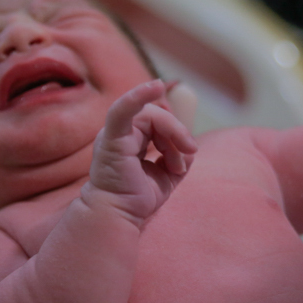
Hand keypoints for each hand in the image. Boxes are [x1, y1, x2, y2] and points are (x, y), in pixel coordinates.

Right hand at [86, 79, 197, 223]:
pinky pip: (123, 109)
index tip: (189, 153)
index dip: (177, 133)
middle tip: (189, 152)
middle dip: (178, 133)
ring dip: (173, 135)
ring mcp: (114, 133)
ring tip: (175, 164)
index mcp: (130, 138)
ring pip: (151, 115)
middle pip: (157, 115)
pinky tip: (156, 86)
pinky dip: (138, 96)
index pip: (159, 121)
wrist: (119, 216)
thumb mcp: (166, 174)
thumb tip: (191, 148)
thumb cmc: (136, 198)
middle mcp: (121, 132)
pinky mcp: (112, 138)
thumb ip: (179, 157)